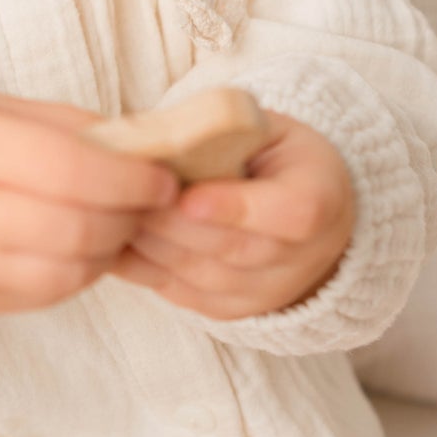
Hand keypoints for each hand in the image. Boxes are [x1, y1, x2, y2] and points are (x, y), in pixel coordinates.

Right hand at [0, 91, 181, 323]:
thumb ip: (68, 126)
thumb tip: (147, 147)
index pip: (69, 169)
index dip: (128, 178)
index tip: (162, 177)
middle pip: (77, 227)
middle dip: (131, 216)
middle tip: (150, 201)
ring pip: (71, 271)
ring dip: (112, 248)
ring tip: (118, 221)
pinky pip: (50, 294)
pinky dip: (81, 271)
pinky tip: (81, 245)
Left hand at [107, 106, 355, 320]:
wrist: (300, 208)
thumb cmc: (272, 154)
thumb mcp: (263, 126)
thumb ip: (224, 129)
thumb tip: (159, 136)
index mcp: (321, 196)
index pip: (291, 213)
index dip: (236, 208)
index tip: (186, 196)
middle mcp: (305, 256)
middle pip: (233, 248)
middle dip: (172, 223)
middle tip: (126, 196)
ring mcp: (269, 291)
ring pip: (201, 275)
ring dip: (152, 246)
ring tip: (115, 213)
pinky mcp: (233, 310)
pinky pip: (182, 294)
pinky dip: (145, 269)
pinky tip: (116, 240)